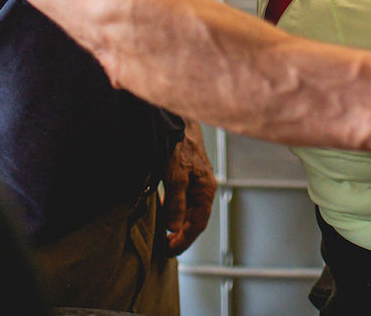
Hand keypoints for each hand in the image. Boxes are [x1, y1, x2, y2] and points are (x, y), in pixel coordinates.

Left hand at [160, 121, 215, 254]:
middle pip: (194, 218)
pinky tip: (164, 212)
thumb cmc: (180, 145)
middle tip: (165, 247)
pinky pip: (182, 199)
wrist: (177, 121)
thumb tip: (174, 227)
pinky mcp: (185, 175)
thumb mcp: (176, 176)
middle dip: (181, 234)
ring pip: (187, 209)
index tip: (171, 250)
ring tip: (164, 234)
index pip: (198, 223)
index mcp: (206, 190)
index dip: (185, 239)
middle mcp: (203, 187)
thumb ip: (176, 203)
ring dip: (177, 223)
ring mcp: (195, 182)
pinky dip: (173, 209)